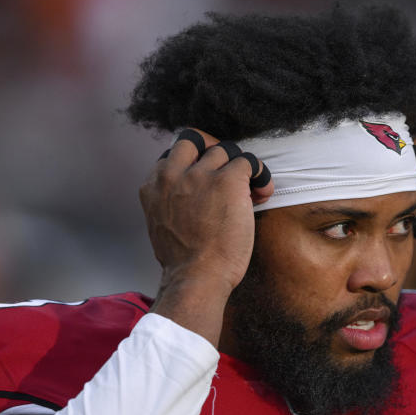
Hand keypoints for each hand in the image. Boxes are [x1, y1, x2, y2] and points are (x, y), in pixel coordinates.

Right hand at [138, 128, 272, 344]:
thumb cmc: (183, 262)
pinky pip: (249, 161)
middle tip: (227, 170)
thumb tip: (190, 197)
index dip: (193, 164)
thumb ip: (169, 201)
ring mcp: (200, 174)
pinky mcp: (227, 180)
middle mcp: (173, 173)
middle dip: (212, 149)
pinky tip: (262, 193)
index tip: (207, 182)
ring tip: (250, 191)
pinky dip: (260, 175)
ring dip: (239, 167)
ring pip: (225, 149)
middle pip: (193, 137)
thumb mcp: (160, 224)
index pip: (172, 155)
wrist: (196, 277)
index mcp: (153, 185)